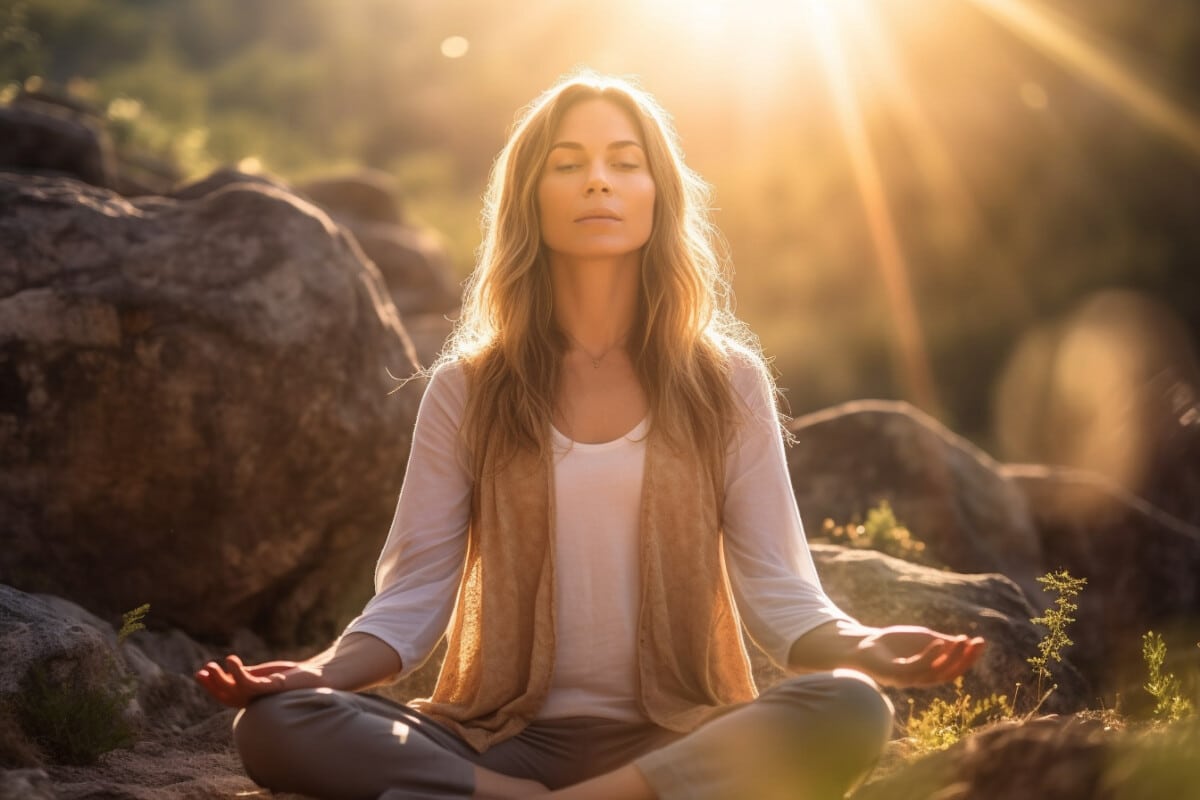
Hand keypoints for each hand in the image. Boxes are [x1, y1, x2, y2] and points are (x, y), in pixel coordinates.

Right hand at [194, 654, 322, 707]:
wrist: (318, 675)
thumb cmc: (292, 675)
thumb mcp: (263, 674)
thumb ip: (247, 674)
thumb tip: (228, 670)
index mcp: (251, 698)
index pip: (225, 696)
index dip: (211, 687)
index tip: (199, 673)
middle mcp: (255, 701)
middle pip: (226, 697)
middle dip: (212, 685)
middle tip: (201, 671)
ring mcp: (263, 695)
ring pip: (235, 691)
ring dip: (220, 679)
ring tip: (212, 664)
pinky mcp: (272, 688)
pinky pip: (250, 683)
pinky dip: (237, 673)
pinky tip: (230, 660)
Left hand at [852, 626, 985, 686]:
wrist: (863, 644)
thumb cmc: (893, 643)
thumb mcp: (922, 639)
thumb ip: (943, 642)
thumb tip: (968, 642)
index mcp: (928, 673)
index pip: (953, 670)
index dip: (968, 658)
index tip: (981, 642)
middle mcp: (920, 679)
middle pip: (947, 674)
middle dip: (964, 659)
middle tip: (976, 643)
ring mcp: (906, 678)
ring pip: (934, 673)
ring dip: (950, 657)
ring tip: (962, 640)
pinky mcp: (893, 674)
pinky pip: (915, 668)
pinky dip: (929, 657)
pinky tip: (939, 643)